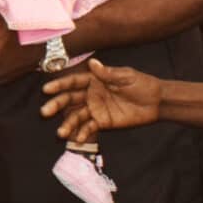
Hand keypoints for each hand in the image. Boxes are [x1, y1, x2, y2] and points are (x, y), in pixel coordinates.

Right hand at [40, 58, 161, 142]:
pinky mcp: (103, 122)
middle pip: (69, 100)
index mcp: (93, 80)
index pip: (73, 82)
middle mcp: (90, 94)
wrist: (157, 102)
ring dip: (68, 124)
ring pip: (77, 116)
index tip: (47, 89)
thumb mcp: (126, 76)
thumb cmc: (141, 84)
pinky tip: (78, 139)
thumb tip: (93, 63)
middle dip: (56, 105)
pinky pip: (90, 128)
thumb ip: (108, 73)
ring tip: (60, 133)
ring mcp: (95, 109)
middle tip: (45, 112)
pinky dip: (83, 133)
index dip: (59, 85)